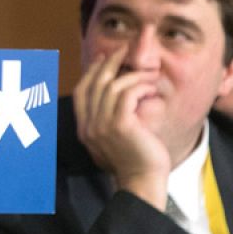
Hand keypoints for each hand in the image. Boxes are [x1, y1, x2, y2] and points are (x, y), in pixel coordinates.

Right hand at [74, 45, 171, 208]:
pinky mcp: (120, 125)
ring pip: (112, 86)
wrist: (143, 183)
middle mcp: (89, 126)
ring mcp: (102, 125)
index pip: (81, 91)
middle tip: (124, 50)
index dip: (92, 71)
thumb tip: (115, 94)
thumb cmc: (134, 161)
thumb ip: (107, 119)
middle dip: (110, 63)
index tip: (104, 58)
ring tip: (148, 75)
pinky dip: (140, 86)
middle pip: (94, 83)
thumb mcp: (113, 139)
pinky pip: (127, 94)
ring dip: (132, 75)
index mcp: (84, 128)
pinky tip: (151, 88)